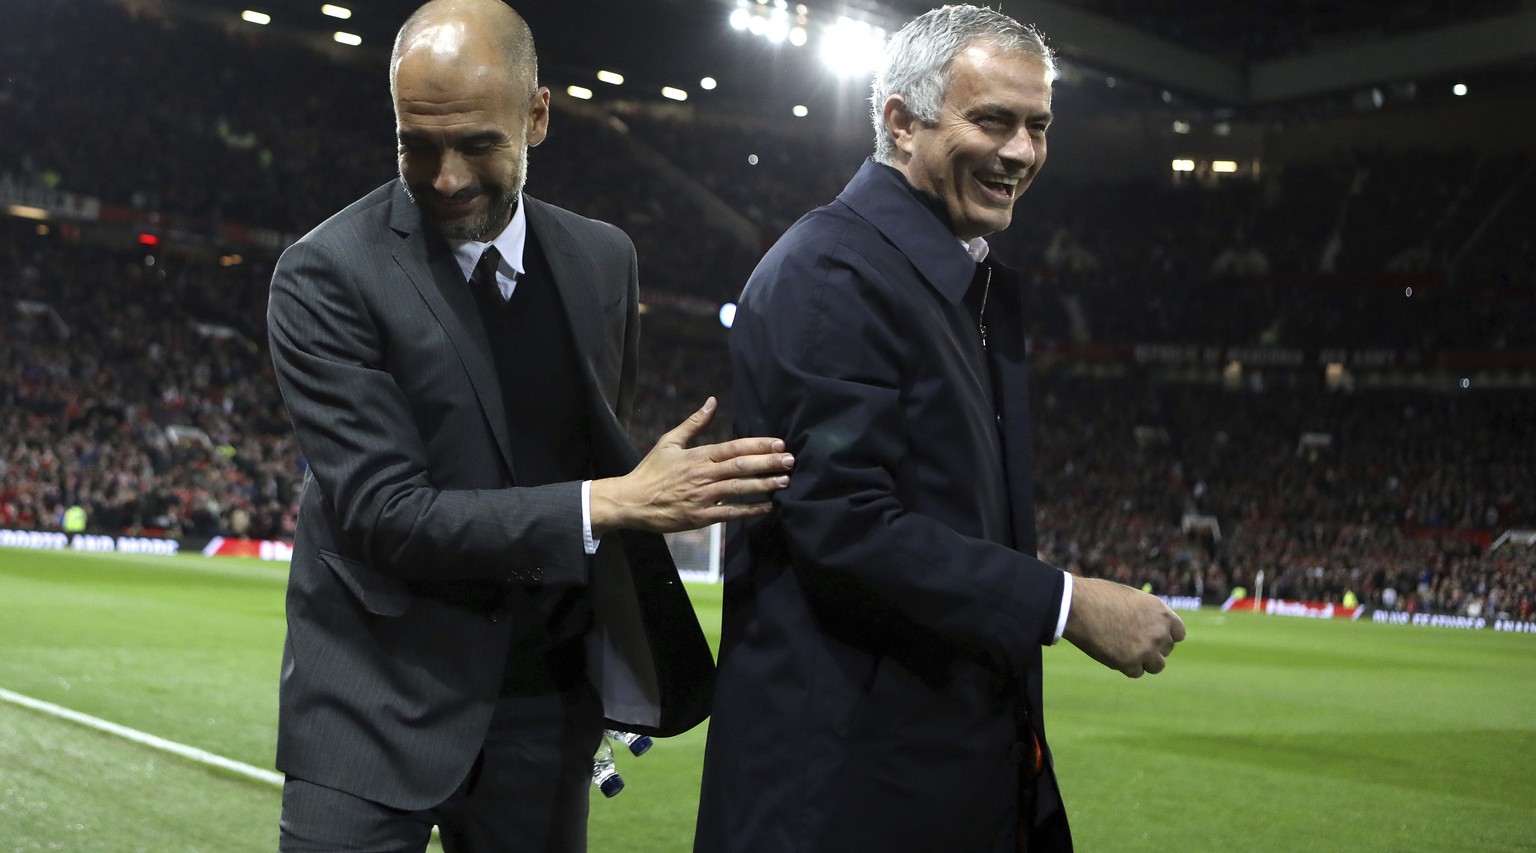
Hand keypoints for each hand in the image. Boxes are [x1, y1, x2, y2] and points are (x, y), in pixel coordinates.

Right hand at [589, 397, 792, 535]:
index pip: (734, 448)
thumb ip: (694, 423)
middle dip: (769, 463)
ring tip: (785, 481)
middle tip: (790, 460)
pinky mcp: (700, 517)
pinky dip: (750, 510)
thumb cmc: (651, 471)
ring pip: (739, 489)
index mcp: (698, 456)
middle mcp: (703, 475)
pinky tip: (768, 506)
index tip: (779, 443)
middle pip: (741, 467)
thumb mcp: (669, 442)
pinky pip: (730, 514)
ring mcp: (702, 497)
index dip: (758, 445)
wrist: (632, 501)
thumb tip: (712, 401)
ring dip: (764, 485)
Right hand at [1062, 576, 1185, 677]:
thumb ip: (1146, 613)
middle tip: (1132, 641)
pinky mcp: (1130, 664)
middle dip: (1153, 647)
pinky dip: (1127, 666)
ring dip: (1144, 661)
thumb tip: (1150, 625)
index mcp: (1162, 612)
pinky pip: (1136, 672)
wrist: (1077, 606)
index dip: (1166, 635)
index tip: (1153, 635)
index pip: (1179, 633)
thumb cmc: (1098, 596)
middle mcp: (1159, 632)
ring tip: (1126, 651)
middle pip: (1166, 649)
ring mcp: (1146, 650)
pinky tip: (1113, 654)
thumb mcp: (1131, 598)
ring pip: (1156, 666)